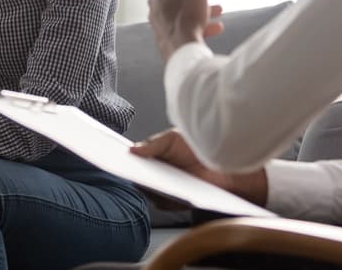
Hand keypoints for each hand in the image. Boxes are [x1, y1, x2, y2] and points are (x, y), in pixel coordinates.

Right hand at [131, 129, 267, 205]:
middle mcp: (159, 175)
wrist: (227, 165)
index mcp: (156, 158)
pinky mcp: (177, 203)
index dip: (124, 158)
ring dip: (143, 185)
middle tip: (122, 167)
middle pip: (139, 176)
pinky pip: (162, 203)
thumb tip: (131, 150)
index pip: (136, 160)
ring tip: (138, 176)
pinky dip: (158, 197)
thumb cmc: (201, 147)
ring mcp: (168, 190)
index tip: (113, 155)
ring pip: (148, 190)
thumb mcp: (173, 138)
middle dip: (130, 171)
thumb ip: (152, 143)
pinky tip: (157, 187)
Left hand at [148, 0, 222, 60]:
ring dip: (198, 6)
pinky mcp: (164, 35)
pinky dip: (197, 23)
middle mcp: (155, 1)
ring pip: (179, 8)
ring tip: (217, 10)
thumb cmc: (188, 13)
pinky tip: (215, 28)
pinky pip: (182, 25)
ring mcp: (158, 19)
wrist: (181, 48)